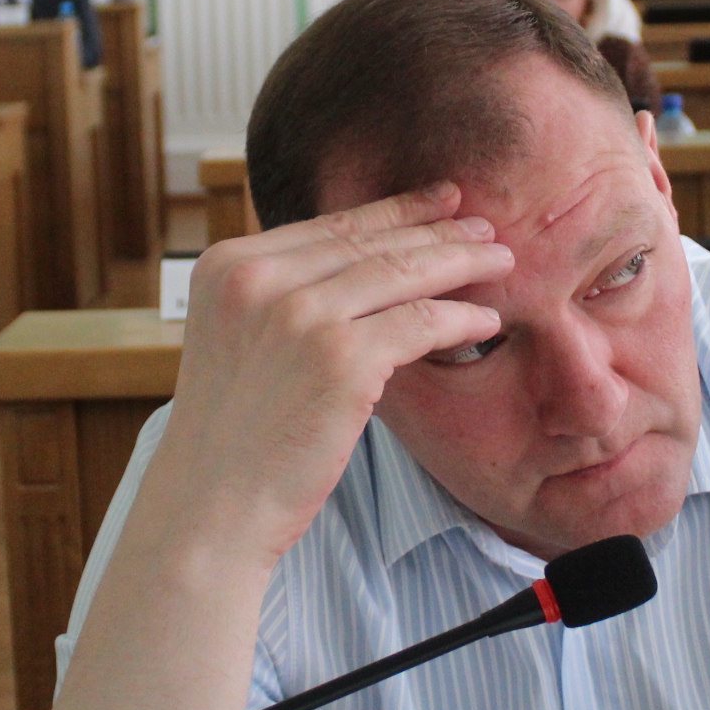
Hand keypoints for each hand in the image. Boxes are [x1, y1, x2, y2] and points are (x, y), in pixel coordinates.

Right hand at [146, 185, 512, 568]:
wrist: (210, 507)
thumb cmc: (231, 438)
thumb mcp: (238, 340)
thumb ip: (280, 297)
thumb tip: (356, 267)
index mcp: (228, 266)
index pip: (328, 227)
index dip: (391, 211)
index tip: (438, 202)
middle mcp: (258, 279)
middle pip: (368, 243)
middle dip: (435, 230)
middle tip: (483, 223)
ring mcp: (299, 316)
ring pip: (401, 274)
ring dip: (460, 263)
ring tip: (499, 259)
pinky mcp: (339, 359)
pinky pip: (419, 323)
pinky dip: (460, 316)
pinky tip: (486, 318)